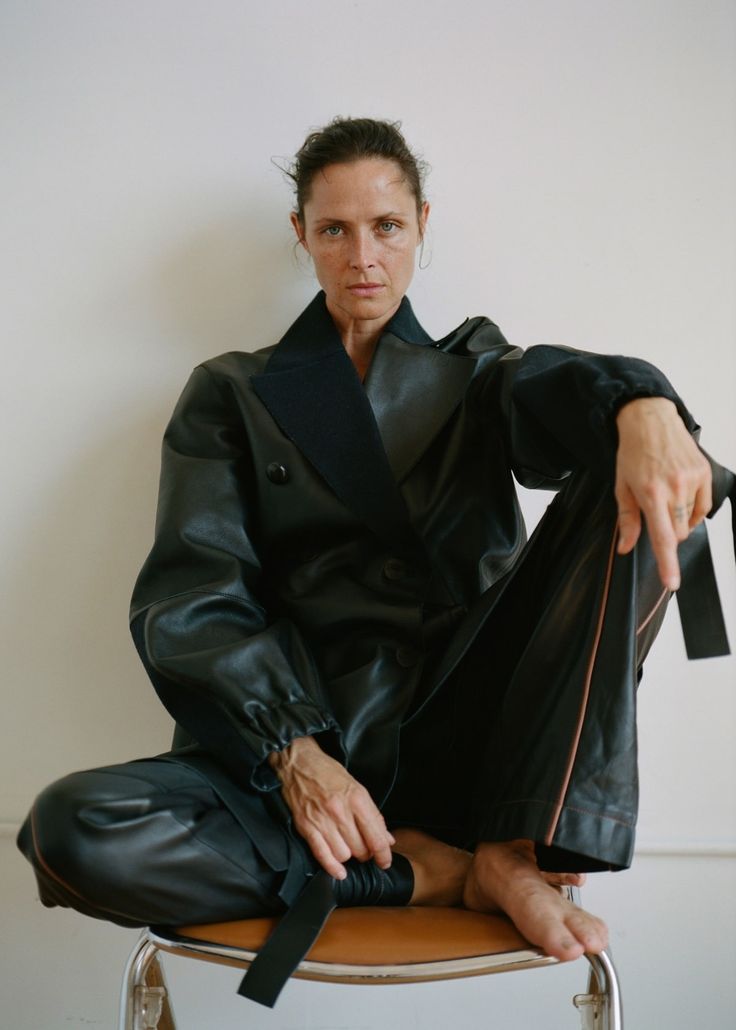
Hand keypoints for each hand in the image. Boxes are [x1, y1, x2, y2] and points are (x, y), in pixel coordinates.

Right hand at [268, 736, 394, 878]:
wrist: (298, 762)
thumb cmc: (327, 772)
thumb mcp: (356, 787)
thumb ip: (372, 815)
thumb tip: (386, 839)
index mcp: (357, 798)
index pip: (376, 836)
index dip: (384, 854)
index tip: (385, 860)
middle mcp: (340, 811)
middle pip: (360, 849)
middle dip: (366, 854)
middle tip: (364, 849)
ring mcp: (322, 820)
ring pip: (343, 855)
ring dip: (349, 857)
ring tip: (349, 848)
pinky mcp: (306, 826)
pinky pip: (322, 854)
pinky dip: (332, 867)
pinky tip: (339, 871)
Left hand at [615, 397, 711, 589]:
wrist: (650, 420)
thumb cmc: (632, 454)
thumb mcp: (621, 487)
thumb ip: (627, 519)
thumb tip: (625, 547)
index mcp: (650, 494)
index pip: (662, 537)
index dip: (667, 563)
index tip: (672, 582)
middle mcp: (674, 488)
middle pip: (678, 533)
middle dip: (667, 532)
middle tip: (655, 512)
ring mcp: (692, 480)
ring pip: (690, 521)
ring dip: (679, 518)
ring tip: (666, 496)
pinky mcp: (705, 473)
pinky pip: (704, 507)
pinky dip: (693, 509)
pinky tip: (682, 496)